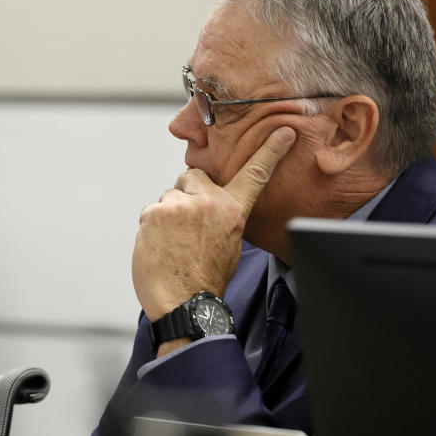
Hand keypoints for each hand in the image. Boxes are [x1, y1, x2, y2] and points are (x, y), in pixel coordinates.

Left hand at [132, 126, 296, 323]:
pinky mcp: (154, 213)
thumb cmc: (206, 279)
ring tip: (173, 244)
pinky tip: (160, 248)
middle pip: (191, 177)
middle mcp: (207, 203)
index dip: (270, 151)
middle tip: (187, 226)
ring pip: (169, 198)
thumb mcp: (230, 245)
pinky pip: (150, 212)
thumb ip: (222, 217)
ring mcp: (178, 206)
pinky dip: (152, 227)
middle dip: (187, 194)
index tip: (284, 132)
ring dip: (168, 215)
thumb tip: (206, 206)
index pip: (254, 174)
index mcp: (233, 211)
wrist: (184, 303)